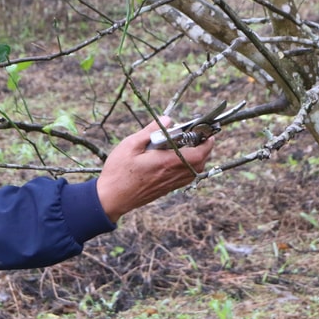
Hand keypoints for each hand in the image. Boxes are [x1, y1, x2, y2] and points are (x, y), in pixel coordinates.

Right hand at [96, 117, 214, 222]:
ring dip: (198, 159)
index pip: (198, 153)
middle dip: (205, 149)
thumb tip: (168, 120)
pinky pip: (186, 179)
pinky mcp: (165, 189)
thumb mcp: (131, 145)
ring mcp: (170, 184)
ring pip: (194, 172)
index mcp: (167, 162)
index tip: (207, 133)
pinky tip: (179, 160)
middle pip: (200, 163)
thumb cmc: (119, 171)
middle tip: (199, 136)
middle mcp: (172, 175)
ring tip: (191, 146)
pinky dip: (190, 168)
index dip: (207, 142)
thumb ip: (151, 131)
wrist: (111, 198)